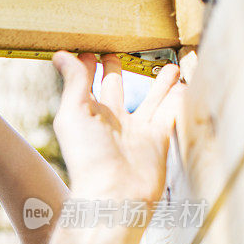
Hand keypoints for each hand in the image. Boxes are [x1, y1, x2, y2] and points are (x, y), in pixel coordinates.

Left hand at [51, 52, 184, 206]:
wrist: (116, 195)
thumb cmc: (88, 158)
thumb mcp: (73, 114)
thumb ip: (73, 84)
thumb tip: (60, 55)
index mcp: (86, 113)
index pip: (85, 82)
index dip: (85, 65)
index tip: (86, 48)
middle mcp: (110, 120)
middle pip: (114, 87)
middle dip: (115, 69)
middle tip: (116, 50)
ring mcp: (134, 129)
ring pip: (149, 98)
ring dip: (159, 82)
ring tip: (167, 66)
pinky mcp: (157, 139)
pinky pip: (169, 113)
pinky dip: (177, 98)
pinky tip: (183, 86)